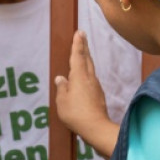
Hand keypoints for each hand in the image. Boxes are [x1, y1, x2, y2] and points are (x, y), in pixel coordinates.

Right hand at [54, 30, 118, 157]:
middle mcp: (89, 78)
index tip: (79, 32)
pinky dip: (87, 73)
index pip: (78, 56)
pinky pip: (91, 79)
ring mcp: (96, 86)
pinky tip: (83, 78)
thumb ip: (61, 88)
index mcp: (79, 76)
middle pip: (87, 59)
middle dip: (84, 47)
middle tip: (83, 36)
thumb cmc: (75, 113)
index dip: (78, 44)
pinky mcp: (99, 95)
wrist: (96, 128)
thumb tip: (61, 78)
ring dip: (87, 59)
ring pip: (90, 68)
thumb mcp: (62, 101)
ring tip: (83, 54)